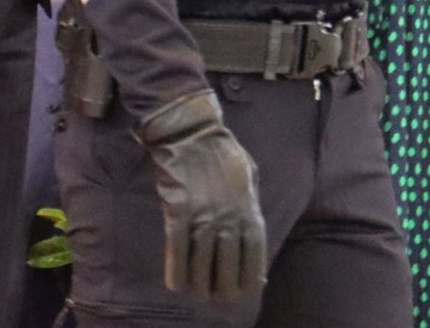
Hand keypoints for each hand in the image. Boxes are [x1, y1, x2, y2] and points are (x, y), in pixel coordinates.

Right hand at [138, 90, 265, 300]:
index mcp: (248, 208)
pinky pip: (177, 247)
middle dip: (223, 286)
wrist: (192, 133)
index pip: (254, 253)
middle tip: (217, 296)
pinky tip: (176, 283)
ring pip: (201, 260)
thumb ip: (252, 206)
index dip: (249, 276)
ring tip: (197, 294)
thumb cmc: (224, 154)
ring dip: (199, 283)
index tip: (245, 290)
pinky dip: (176, 268)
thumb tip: (254, 237)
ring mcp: (203, 214)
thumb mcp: (250, 177)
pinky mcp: (178, 210)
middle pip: (227, 264)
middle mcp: (228, 216)